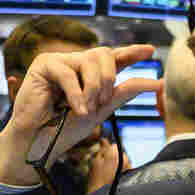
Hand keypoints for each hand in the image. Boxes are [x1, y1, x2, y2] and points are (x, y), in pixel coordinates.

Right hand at [0, 45, 160, 185]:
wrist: (38, 143)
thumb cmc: (64, 129)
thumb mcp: (100, 111)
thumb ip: (124, 93)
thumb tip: (156, 82)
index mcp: (89, 73)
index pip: (113, 58)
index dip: (131, 52)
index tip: (150, 51)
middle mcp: (75, 63)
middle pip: (104, 54)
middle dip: (108, 80)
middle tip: (101, 103)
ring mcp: (59, 61)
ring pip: (89, 61)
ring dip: (92, 89)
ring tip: (84, 110)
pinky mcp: (43, 65)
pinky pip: (68, 73)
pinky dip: (76, 94)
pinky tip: (76, 109)